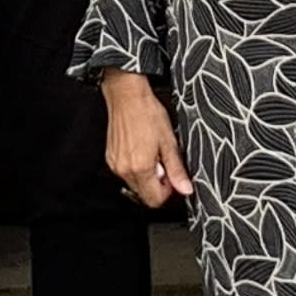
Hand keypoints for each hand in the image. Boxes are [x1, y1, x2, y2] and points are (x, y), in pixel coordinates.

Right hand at [100, 71, 192, 207]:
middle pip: (143, 194)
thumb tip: (185, 188)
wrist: (127, 96)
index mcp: (140, 168)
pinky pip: (125, 173)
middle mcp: (124, 169)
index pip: (154, 199)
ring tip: (151, 153)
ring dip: (146, 175)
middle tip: (162, 161)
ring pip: (134, 184)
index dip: (167, 190)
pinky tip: (140, 149)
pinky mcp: (110, 157)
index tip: (172, 176)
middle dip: (156, 183)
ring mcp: (115, 164)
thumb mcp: (169, 141)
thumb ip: (177, 169)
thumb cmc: (147, 113)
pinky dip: (135, 167)